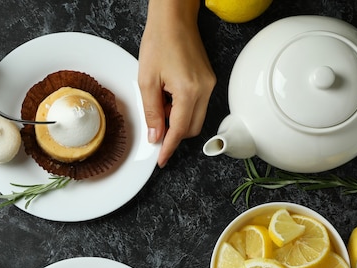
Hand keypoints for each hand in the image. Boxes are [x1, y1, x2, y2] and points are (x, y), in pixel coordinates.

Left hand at [138, 0, 215, 166]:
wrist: (174, 18)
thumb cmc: (160, 41)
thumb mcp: (147, 81)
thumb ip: (152, 112)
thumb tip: (156, 136)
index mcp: (189, 90)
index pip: (180, 130)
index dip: (168, 147)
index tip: (161, 160)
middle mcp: (204, 90)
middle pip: (192, 129)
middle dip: (173, 134)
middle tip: (155, 127)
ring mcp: (209, 85)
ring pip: (196, 118)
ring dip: (178, 120)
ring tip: (160, 103)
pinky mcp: (209, 81)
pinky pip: (198, 105)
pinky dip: (183, 109)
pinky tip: (169, 97)